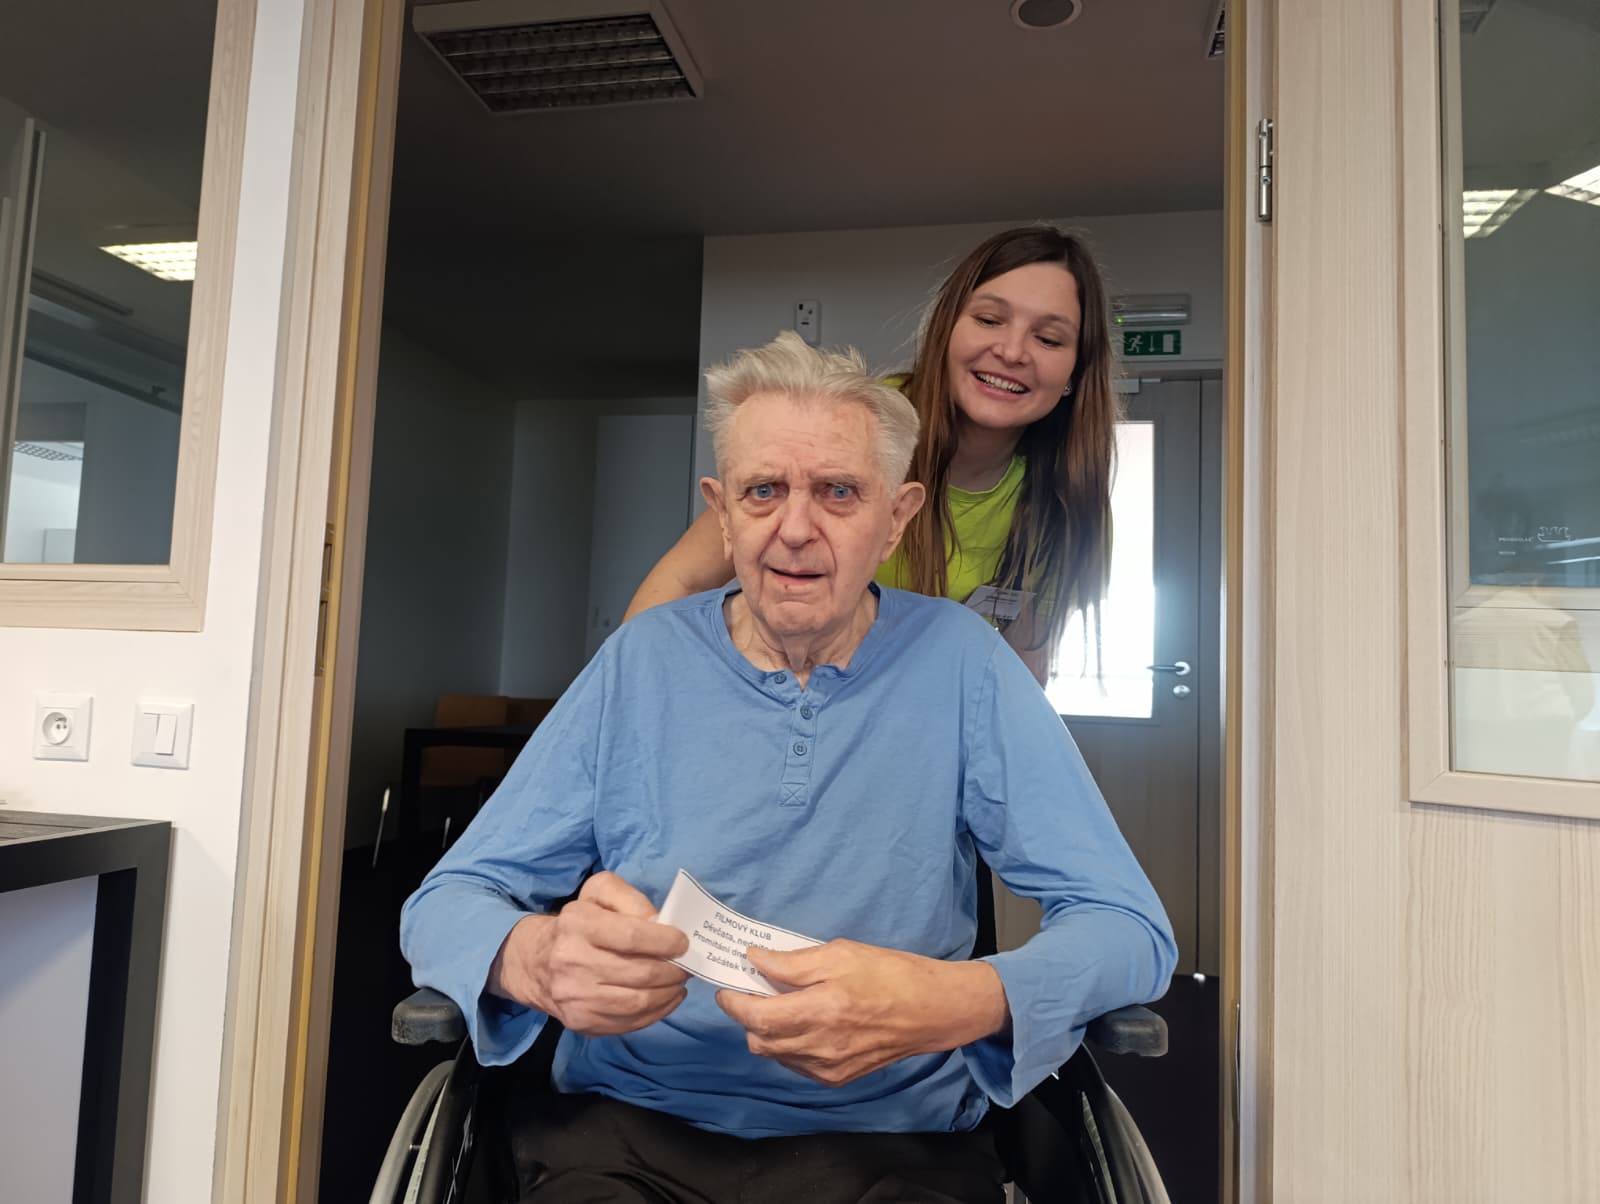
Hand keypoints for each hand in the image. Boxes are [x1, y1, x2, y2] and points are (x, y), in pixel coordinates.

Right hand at [489, 872, 689, 1035]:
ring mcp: (575, 998)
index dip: (665, 941)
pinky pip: (630, 1023)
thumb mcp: (599, 894)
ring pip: (638, 1002)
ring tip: (680, 982)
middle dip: (674, 970)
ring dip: (669, 993)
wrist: (536, 963)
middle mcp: (571, 962)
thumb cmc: (578, 923)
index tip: (683, 943)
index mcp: (577, 924)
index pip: (632, 936)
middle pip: (640, 973)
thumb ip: (631, 899)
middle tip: (688, 965)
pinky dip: (657, 1012)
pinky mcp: (581, 1023)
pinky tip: (667, 998)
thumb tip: (661, 923)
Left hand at [715, 941, 1007, 1086]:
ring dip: (767, 1032)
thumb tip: (754, 959)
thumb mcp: (841, 954)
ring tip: (782, 1005)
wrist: (932, 1011)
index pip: (757, 1017)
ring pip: (774, 1055)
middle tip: (755, 991)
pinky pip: (796, 1064)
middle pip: (759, 1041)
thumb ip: (792, 962)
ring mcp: (829, 1068)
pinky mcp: (838, 1078)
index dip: (733, 1002)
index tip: (727, 987)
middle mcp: (821, 1047)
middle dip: (747, 1017)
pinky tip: (804, 1024)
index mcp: (822, 1011)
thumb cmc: (890, 974)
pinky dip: (789, 1045)